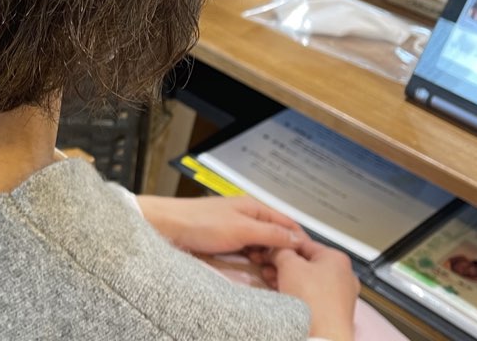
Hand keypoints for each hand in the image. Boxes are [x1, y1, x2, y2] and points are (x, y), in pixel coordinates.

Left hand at [135, 195, 306, 254]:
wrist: (170, 226)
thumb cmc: (203, 224)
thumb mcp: (242, 229)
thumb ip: (271, 233)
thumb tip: (298, 238)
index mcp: (254, 207)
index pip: (287, 222)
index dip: (299, 240)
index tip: (307, 261)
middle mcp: (249, 215)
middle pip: (277, 234)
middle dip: (282, 251)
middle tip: (280, 269)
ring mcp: (238, 227)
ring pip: (263, 244)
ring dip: (267, 257)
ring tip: (264, 269)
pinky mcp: (228, 239)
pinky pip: (249, 249)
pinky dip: (254, 258)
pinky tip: (252, 266)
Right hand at [253, 238, 358, 340]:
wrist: (321, 336)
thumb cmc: (311, 299)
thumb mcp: (288, 264)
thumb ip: (280, 250)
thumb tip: (276, 248)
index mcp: (337, 258)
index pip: (302, 243)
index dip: (282, 245)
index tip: (268, 250)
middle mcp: (344, 275)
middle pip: (306, 262)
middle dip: (283, 264)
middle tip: (267, 267)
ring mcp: (341, 295)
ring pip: (308, 280)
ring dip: (287, 278)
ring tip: (271, 281)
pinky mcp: (335, 312)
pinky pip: (313, 296)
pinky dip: (298, 293)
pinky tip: (283, 294)